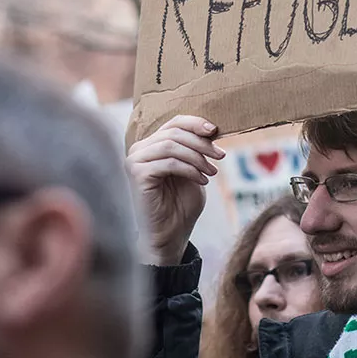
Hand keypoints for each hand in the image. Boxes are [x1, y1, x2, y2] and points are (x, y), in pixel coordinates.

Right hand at [126, 115, 224, 264]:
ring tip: (212, 172)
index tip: (216, 131)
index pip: (174, 122)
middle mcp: (139, 149)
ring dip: (198, 157)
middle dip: (202, 143)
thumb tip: (210, 128)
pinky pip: (169, 162)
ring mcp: (135, 161)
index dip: (196, 123)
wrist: (170, 235)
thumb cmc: (181, 204)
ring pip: (172, 145)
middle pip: (175, 132)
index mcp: (152, 145)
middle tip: (221, 155)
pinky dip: (190, 169)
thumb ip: (196, 149)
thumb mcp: (194, 170)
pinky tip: (202, 181)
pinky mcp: (137, 174)